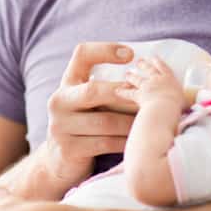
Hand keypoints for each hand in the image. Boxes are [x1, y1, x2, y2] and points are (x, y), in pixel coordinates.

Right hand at [42, 42, 139, 189]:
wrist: (58, 161)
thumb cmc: (85, 123)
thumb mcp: (88, 100)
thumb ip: (107, 85)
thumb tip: (147, 71)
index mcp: (67, 82)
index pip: (82, 54)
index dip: (105, 50)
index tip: (130, 54)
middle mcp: (59, 100)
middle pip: (93, 90)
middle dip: (124, 93)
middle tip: (148, 97)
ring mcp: (60, 126)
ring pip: (105, 121)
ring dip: (131, 122)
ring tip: (151, 121)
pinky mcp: (68, 150)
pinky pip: (105, 143)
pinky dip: (126, 142)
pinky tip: (139, 140)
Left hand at [124, 57, 187, 108]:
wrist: (165, 108)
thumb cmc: (177, 105)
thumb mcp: (186, 102)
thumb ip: (185, 102)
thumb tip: (190, 106)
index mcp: (170, 79)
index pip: (164, 68)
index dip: (158, 62)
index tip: (154, 57)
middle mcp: (157, 80)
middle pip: (149, 70)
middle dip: (144, 65)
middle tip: (139, 61)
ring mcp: (147, 87)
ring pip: (137, 79)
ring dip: (132, 76)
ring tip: (127, 74)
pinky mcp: (138, 95)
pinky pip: (129, 93)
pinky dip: (122, 92)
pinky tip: (117, 90)